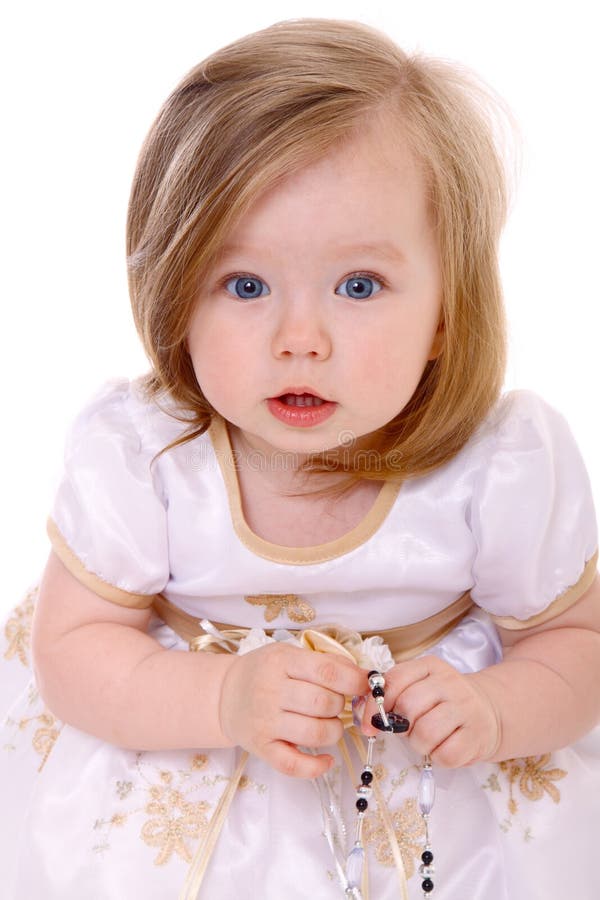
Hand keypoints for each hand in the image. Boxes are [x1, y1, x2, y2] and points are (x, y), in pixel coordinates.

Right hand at [219, 642, 367, 777]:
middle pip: (323, 703)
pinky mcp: (261, 748)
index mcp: (282, 662)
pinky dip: (316, 766)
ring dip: (333, 731)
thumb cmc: (263, 672)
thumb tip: (363, 676)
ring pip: (315, 734)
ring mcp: (265, 722)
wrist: (224, 694)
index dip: (354, 681)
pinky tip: (325, 759)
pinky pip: (294, 765)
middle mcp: (271, 691)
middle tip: (334, 703)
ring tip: (328, 724)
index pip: (326, 672)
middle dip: (339, 706)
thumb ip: (324, 662)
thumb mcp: (289, 654)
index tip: (365, 685)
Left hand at [362, 656, 500, 766]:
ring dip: (418, 744)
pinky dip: (437, 757)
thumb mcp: (419, 687)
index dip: (375, 705)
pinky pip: (446, 754)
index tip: (369, 723)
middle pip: (408, 707)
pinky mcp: (478, 736)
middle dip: (400, 726)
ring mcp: (466, 708)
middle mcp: (450, 682)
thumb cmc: (442, 702)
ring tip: (425, 739)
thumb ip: (391, 694)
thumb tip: (364, 715)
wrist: (488, 711)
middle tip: (407, 730)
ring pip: (426, 732)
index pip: (393, 680)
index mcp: (430, 666)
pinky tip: (442, 748)